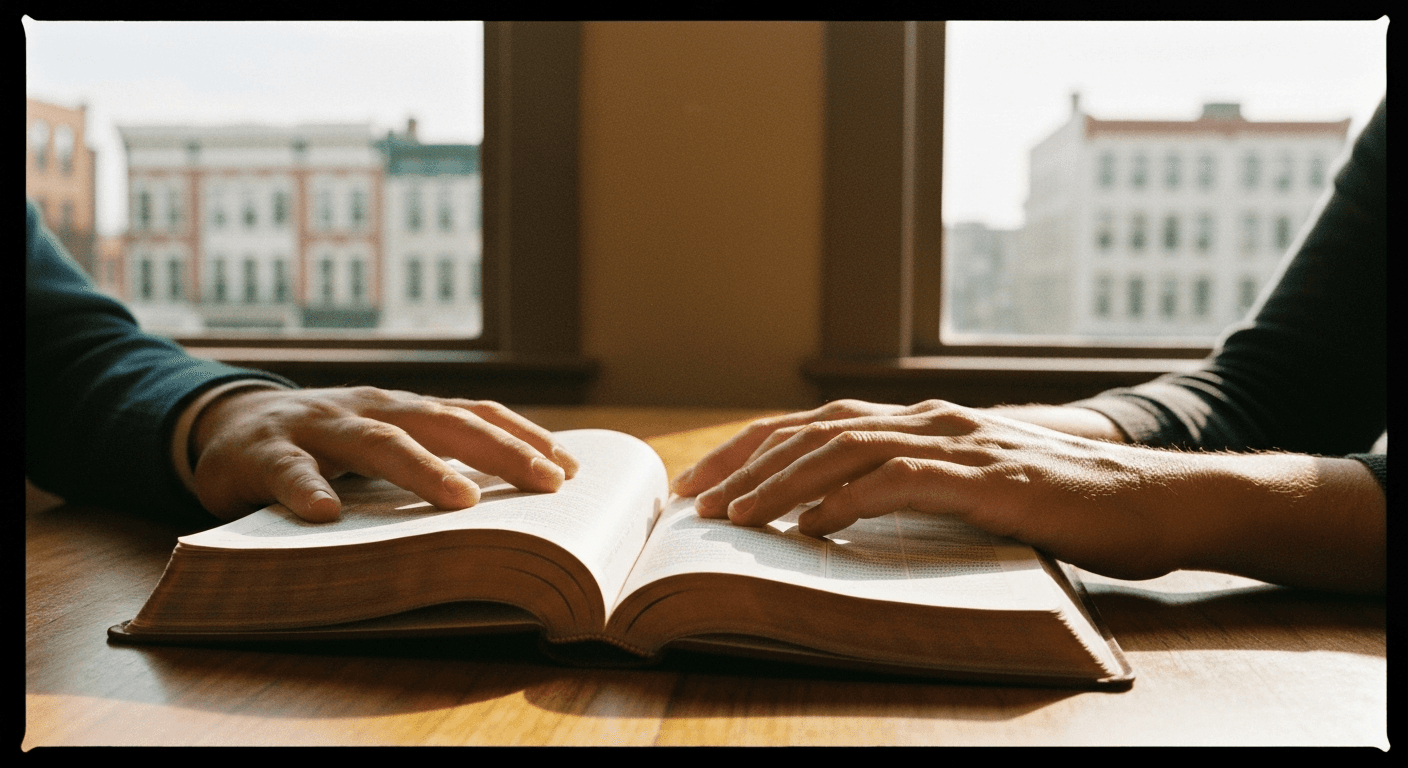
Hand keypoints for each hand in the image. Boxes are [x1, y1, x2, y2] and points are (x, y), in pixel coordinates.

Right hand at [190, 386, 579, 522]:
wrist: (227, 426)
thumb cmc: (323, 447)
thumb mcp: (381, 448)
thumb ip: (429, 462)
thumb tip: (506, 506)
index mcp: (404, 410)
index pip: (475, 415)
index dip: (523, 437)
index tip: (572, 469)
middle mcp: (370, 408)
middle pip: (442, 423)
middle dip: (500, 452)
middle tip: (548, 485)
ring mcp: (317, 425)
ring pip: (376, 442)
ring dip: (421, 470)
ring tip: (461, 502)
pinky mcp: (262, 452)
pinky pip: (287, 470)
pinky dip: (309, 489)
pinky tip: (328, 515)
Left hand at [678, 399, 1200, 579]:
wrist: (1150, 501)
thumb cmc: (1057, 503)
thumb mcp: (967, 492)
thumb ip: (908, 491)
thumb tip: (831, 517)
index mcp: (920, 424)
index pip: (814, 427)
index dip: (751, 450)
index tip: (701, 484)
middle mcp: (930, 421)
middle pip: (816, 431)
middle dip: (747, 464)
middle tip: (694, 502)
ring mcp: (961, 444)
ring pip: (849, 450)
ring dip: (784, 482)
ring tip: (735, 515)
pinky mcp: (992, 477)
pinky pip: (908, 481)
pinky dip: (855, 498)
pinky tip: (817, 522)